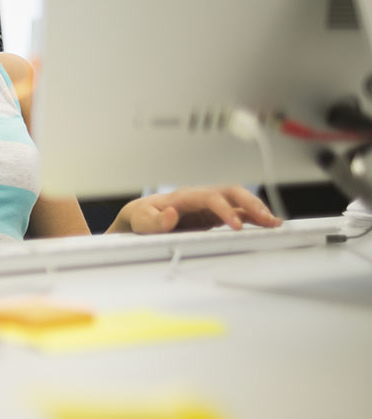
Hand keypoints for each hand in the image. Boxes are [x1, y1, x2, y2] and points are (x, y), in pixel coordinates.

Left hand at [113, 186, 281, 233]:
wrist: (143, 215)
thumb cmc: (143, 217)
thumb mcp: (143, 220)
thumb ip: (156, 220)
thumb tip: (171, 214)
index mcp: (185, 197)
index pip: (211, 198)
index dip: (225, 210)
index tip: (236, 225)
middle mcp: (201, 196)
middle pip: (231, 192)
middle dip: (250, 204)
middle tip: (267, 219)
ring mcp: (209, 204)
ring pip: (238, 200)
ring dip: (257, 210)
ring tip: (275, 223)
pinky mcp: (214, 214)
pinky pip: (238, 212)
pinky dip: (253, 217)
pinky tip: (267, 225)